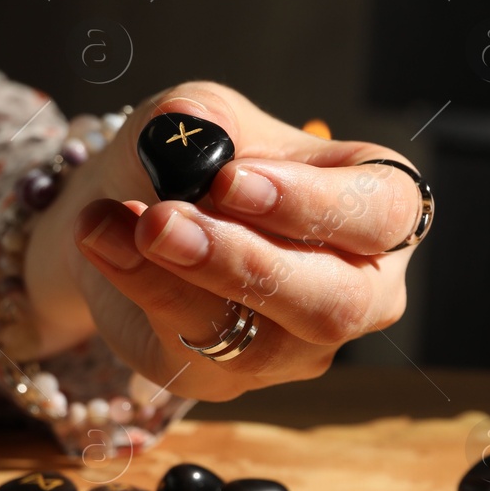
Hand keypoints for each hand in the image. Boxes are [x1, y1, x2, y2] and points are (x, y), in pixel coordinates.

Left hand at [24, 82, 420, 402]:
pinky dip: (145, 292)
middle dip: (248, 263)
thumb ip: (202, 119)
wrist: (132, 203)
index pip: (385, 212)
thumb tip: (189, 133)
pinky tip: (103, 243)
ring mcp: (302, 343)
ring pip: (264, 341)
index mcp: (380, 205)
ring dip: (184, 283)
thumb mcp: (200, 113)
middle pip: (339, 300)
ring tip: (128, 227)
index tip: (230, 181)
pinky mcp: (234, 377)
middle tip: (165, 220)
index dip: (314, 203)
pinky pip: (198, 352)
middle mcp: (360, 286)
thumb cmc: (197, 155)